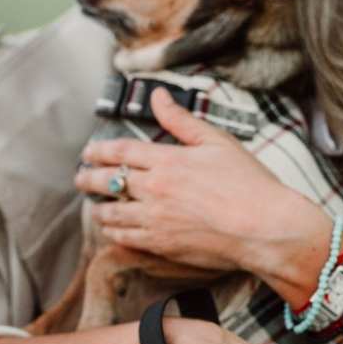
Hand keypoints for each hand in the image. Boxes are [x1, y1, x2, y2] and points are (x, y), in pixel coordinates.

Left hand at [76, 86, 312, 277]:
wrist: (261, 227)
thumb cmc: (247, 184)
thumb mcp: (217, 142)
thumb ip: (182, 120)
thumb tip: (158, 97)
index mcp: (167, 160)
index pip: (120, 151)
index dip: (99, 151)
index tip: (89, 152)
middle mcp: (154, 190)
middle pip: (108, 182)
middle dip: (89, 179)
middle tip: (81, 179)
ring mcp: (155, 220)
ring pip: (113, 215)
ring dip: (99, 210)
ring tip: (95, 208)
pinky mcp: (162, 246)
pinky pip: (127, 239)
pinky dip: (115, 234)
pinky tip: (113, 232)